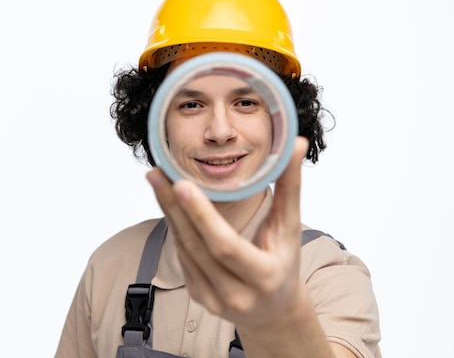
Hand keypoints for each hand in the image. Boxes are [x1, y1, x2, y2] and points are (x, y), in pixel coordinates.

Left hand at [146, 137, 308, 329]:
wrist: (274, 311)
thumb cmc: (284, 262)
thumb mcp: (290, 228)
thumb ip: (290, 186)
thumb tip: (296, 143)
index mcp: (263, 278)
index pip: (225, 246)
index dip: (203, 217)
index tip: (183, 185)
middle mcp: (235, 295)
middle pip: (196, 246)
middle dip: (174, 207)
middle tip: (158, 172)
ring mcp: (213, 299)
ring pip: (183, 249)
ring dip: (168, 212)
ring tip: (157, 179)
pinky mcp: (198, 296)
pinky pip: (182, 256)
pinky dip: (174, 227)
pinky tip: (167, 203)